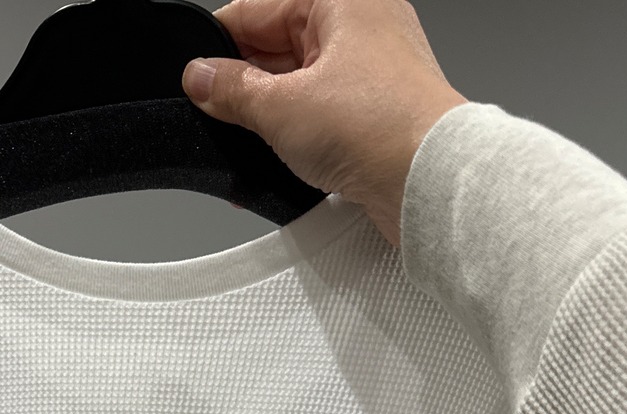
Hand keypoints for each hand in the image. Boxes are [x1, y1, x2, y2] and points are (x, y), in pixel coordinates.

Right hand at [181, 0, 468, 246]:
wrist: (431, 183)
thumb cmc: (382, 127)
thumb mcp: (282, 108)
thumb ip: (232, 91)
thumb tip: (201, 78)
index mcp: (340, 0)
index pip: (259, 10)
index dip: (221, 44)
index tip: (195, 75)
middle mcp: (361, 27)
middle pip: (279, 49)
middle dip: (245, 86)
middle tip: (218, 116)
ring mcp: (371, 73)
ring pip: (299, 86)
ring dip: (269, 118)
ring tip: (251, 144)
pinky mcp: (376, 118)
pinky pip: (322, 117)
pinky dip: (296, 139)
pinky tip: (278, 161)